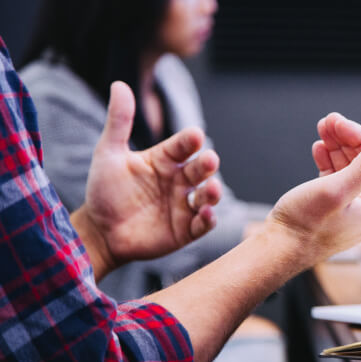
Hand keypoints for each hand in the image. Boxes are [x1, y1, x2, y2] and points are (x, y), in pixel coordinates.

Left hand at [73, 81, 221, 278]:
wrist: (99, 232)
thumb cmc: (104, 191)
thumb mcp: (108, 153)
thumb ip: (119, 121)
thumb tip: (119, 84)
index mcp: (165, 160)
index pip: (183, 146)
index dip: (189, 140)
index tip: (194, 135)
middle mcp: (179, 180)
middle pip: (200, 169)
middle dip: (207, 164)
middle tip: (209, 160)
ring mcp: (184, 205)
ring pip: (207, 195)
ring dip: (213, 192)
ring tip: (212, 189)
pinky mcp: (185, 230)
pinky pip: (203, 224)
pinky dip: (208, 219)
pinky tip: (205, 214)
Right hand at [265, 114, 360, 261]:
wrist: (279, 249)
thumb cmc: (305, 225)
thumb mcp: (336, 190)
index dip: (358, 136)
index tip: (337, 121)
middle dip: (346, 139)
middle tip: (327, 121)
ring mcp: (353, 209)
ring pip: (350, 168)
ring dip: (336, 147)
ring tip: (322, 130)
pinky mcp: (335, 209)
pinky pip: (338, 179)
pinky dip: (329, 162)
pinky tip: (319, 149)